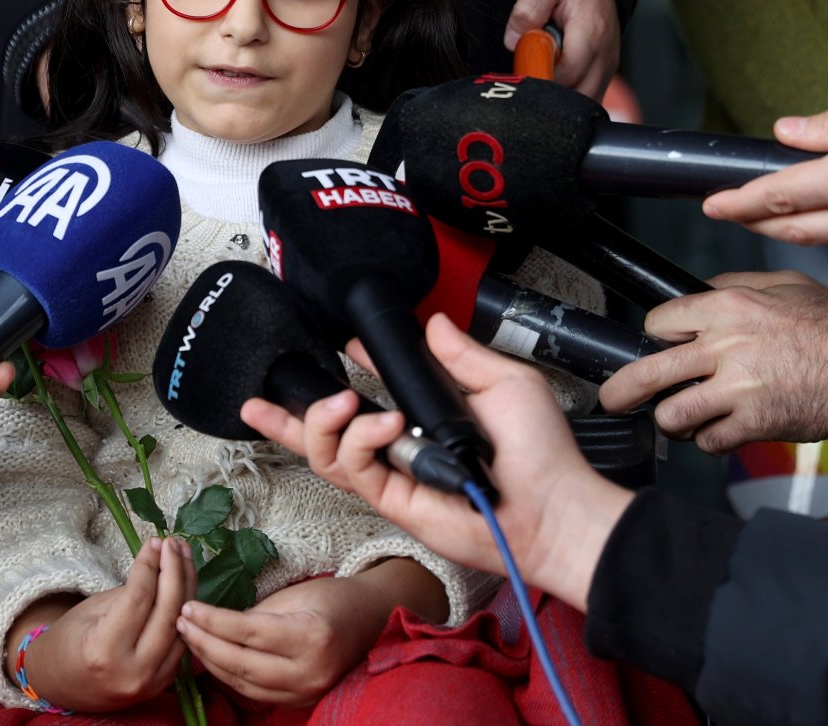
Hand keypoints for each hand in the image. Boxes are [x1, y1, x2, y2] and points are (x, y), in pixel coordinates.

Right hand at [16, 537, 195, 711]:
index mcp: (104, 651)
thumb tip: (160, 564)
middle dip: (175, 571)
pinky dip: (185, 610)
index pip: (139, 598)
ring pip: (181, 626)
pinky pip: (181, 641)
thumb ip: (129, 593)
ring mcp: (152, 682)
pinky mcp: (164, 683)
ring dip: (187, 587)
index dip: (150, 565)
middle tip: (174, 543)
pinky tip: (184, 583)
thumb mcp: (91, 610)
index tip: (155, 541)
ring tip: (184, 555)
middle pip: (167, 612)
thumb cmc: (68, 642)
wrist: (62, 686)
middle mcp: (133, 671)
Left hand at [177, 560, 437, 705]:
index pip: (248, 633)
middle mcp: (310, 670)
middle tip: (181, 624)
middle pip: (242, 664)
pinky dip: (230, 679)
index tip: (187, 608)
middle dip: (205, 644)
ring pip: (245, 684)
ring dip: (212, 664)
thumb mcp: (293, 596)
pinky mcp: (302, 700)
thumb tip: (212, 625)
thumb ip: (254, 615)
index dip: (212, 622)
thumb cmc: (330, 597)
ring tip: (190, 641)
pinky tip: (212, 661)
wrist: (368, 619)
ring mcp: (307, 691)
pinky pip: (256, 694)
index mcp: (310, 636)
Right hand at [241, 315, 630, 611]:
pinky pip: (355, 468)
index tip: (346, 345)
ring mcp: (395, 474)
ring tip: (347, 401)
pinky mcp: (394, 500)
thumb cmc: (540, 453)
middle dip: (292, 415)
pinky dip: (361, 440)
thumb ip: (463, 355)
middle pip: (330, 431)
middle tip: (276, 394)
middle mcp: (403, 446)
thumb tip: (435, 323)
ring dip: (325, 420)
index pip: (373, 390)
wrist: (551, 505)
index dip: (350, 368)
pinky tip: (386, 424)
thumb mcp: (506, 383)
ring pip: (329, 451)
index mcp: (426, 416)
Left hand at [503, 0, 620, 98]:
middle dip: (549, 96)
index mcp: (591, 32)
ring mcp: (607, 66)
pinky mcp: (603, 72)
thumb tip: (513, 40)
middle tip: (529, 76)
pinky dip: (569, 98)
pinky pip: (588, 96)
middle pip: (579, 97)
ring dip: (559, 99)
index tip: (523, 69)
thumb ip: (528, 7)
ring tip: (540, 74)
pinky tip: (552, 80)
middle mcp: (605, 55)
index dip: (541, 78)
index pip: (567, 74)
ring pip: (585, 102)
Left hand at [599, 271, 827, 452]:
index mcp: (730, 306)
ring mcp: (738, 389)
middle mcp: (726, 345)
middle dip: (621, 390)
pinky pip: (709, 442)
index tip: (660, 349)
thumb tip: (699, 290)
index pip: (659, 322)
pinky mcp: (754, 425)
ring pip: (671, 414)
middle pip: (647, 372)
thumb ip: (736, 285)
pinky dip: (711, 441)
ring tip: (681, 417)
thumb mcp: (787, 285)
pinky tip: (724, 430)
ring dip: (672, 420)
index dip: (656, 338)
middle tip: (613, 399)